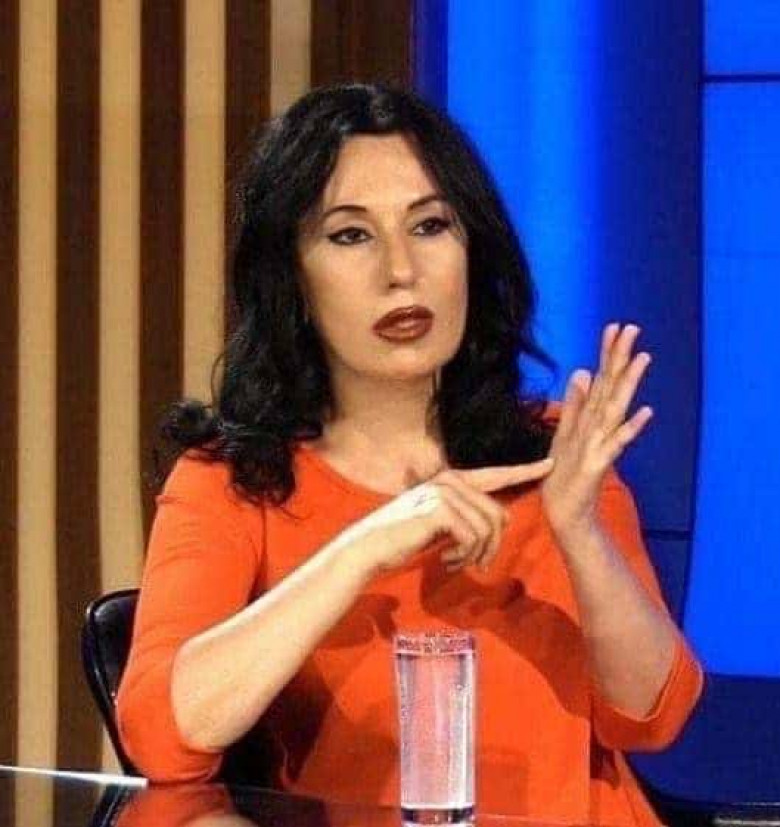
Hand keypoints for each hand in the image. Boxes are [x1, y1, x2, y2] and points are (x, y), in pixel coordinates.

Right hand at [340, 458, 554, 576]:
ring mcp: (445, 492)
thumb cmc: (403, 539)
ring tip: (455, 563)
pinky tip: (444, 561)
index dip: (525, 470)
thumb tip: (502, 521)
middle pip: (498, 515)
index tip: (550, 464)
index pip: (496, 475)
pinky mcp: (440, 509)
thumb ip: (467, 516)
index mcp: (452, 480)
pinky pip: (474, 537)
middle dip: (492, 547)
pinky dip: (463, 557)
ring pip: (488, 528)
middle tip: (475, 566)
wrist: (369, 548)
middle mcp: (450, 480)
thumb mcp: (441, 524)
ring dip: (475, 555)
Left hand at [540, 323, 653, 541]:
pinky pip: (617, 443)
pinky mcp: (600, 464)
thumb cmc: (566, 472)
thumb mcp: (565, 431)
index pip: (601, 378)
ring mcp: (602, 444)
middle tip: (633, 328)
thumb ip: (575, 403)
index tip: (614, 326)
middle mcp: (600, 426)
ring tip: (643, 358)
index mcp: (591, 417)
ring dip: (630, 384)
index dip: (607, 353)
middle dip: (621, 358)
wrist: (565, 510)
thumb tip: (582, 371)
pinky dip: (631, 428)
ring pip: (617, 408)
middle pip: (612, 386)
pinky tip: (645, 413)